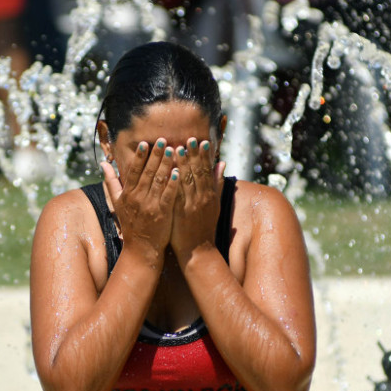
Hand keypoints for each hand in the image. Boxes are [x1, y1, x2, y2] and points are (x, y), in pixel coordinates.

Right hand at [101, 139, 178, 262]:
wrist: (141, 249)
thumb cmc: (131, 225)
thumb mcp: (117, 203)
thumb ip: (111, 182)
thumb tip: (103, 164)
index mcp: (128, 194)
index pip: (134, 171)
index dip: (139, 156)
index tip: (145, 143)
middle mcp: (138, 198)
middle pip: (147, 172)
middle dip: (155, 155)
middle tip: (163, 140)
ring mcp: (150, 206)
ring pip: (159, 181)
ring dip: (166, 164)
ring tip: (173, 149)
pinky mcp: (162, 214)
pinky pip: (168, 195)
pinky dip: (173, 183)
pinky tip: (179, 171)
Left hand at [170, 138, 226, 259]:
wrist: (198, 251)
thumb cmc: (205, 227)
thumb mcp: (216, 205)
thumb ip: (218, 183)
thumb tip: (222, 163)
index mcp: (210, 195)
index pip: (206, 171)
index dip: (203, 156)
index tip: (200, 141)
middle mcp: (201, 199)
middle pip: (196, 173)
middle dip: (192, 155)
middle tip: (188, 138)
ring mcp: (190, 206)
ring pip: (185, 182)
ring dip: (181, 164)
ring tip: (176, 147)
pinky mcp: (179, 213)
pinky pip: (175, 194)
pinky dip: (172, 182)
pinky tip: (168, 171)